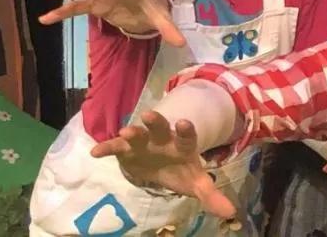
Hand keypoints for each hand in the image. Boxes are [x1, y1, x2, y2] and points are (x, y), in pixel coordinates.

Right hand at [92, 110, 236, 219]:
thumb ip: (210, 195)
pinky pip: (116, 147)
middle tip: (149, 115)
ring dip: (132, 132)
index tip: (184, 123)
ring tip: (124, 132)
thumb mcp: (195, 183)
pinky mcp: (126, 150)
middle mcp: (163, 139)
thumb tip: (230, 212)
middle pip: (160, 128)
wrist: (161, 165)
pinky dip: (107, 148)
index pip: (187, 136)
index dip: (186, 130)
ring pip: (138, 134)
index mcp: (183, 145)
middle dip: (156, 122)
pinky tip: (96, 152)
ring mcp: (144, 142)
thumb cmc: (180, 170)